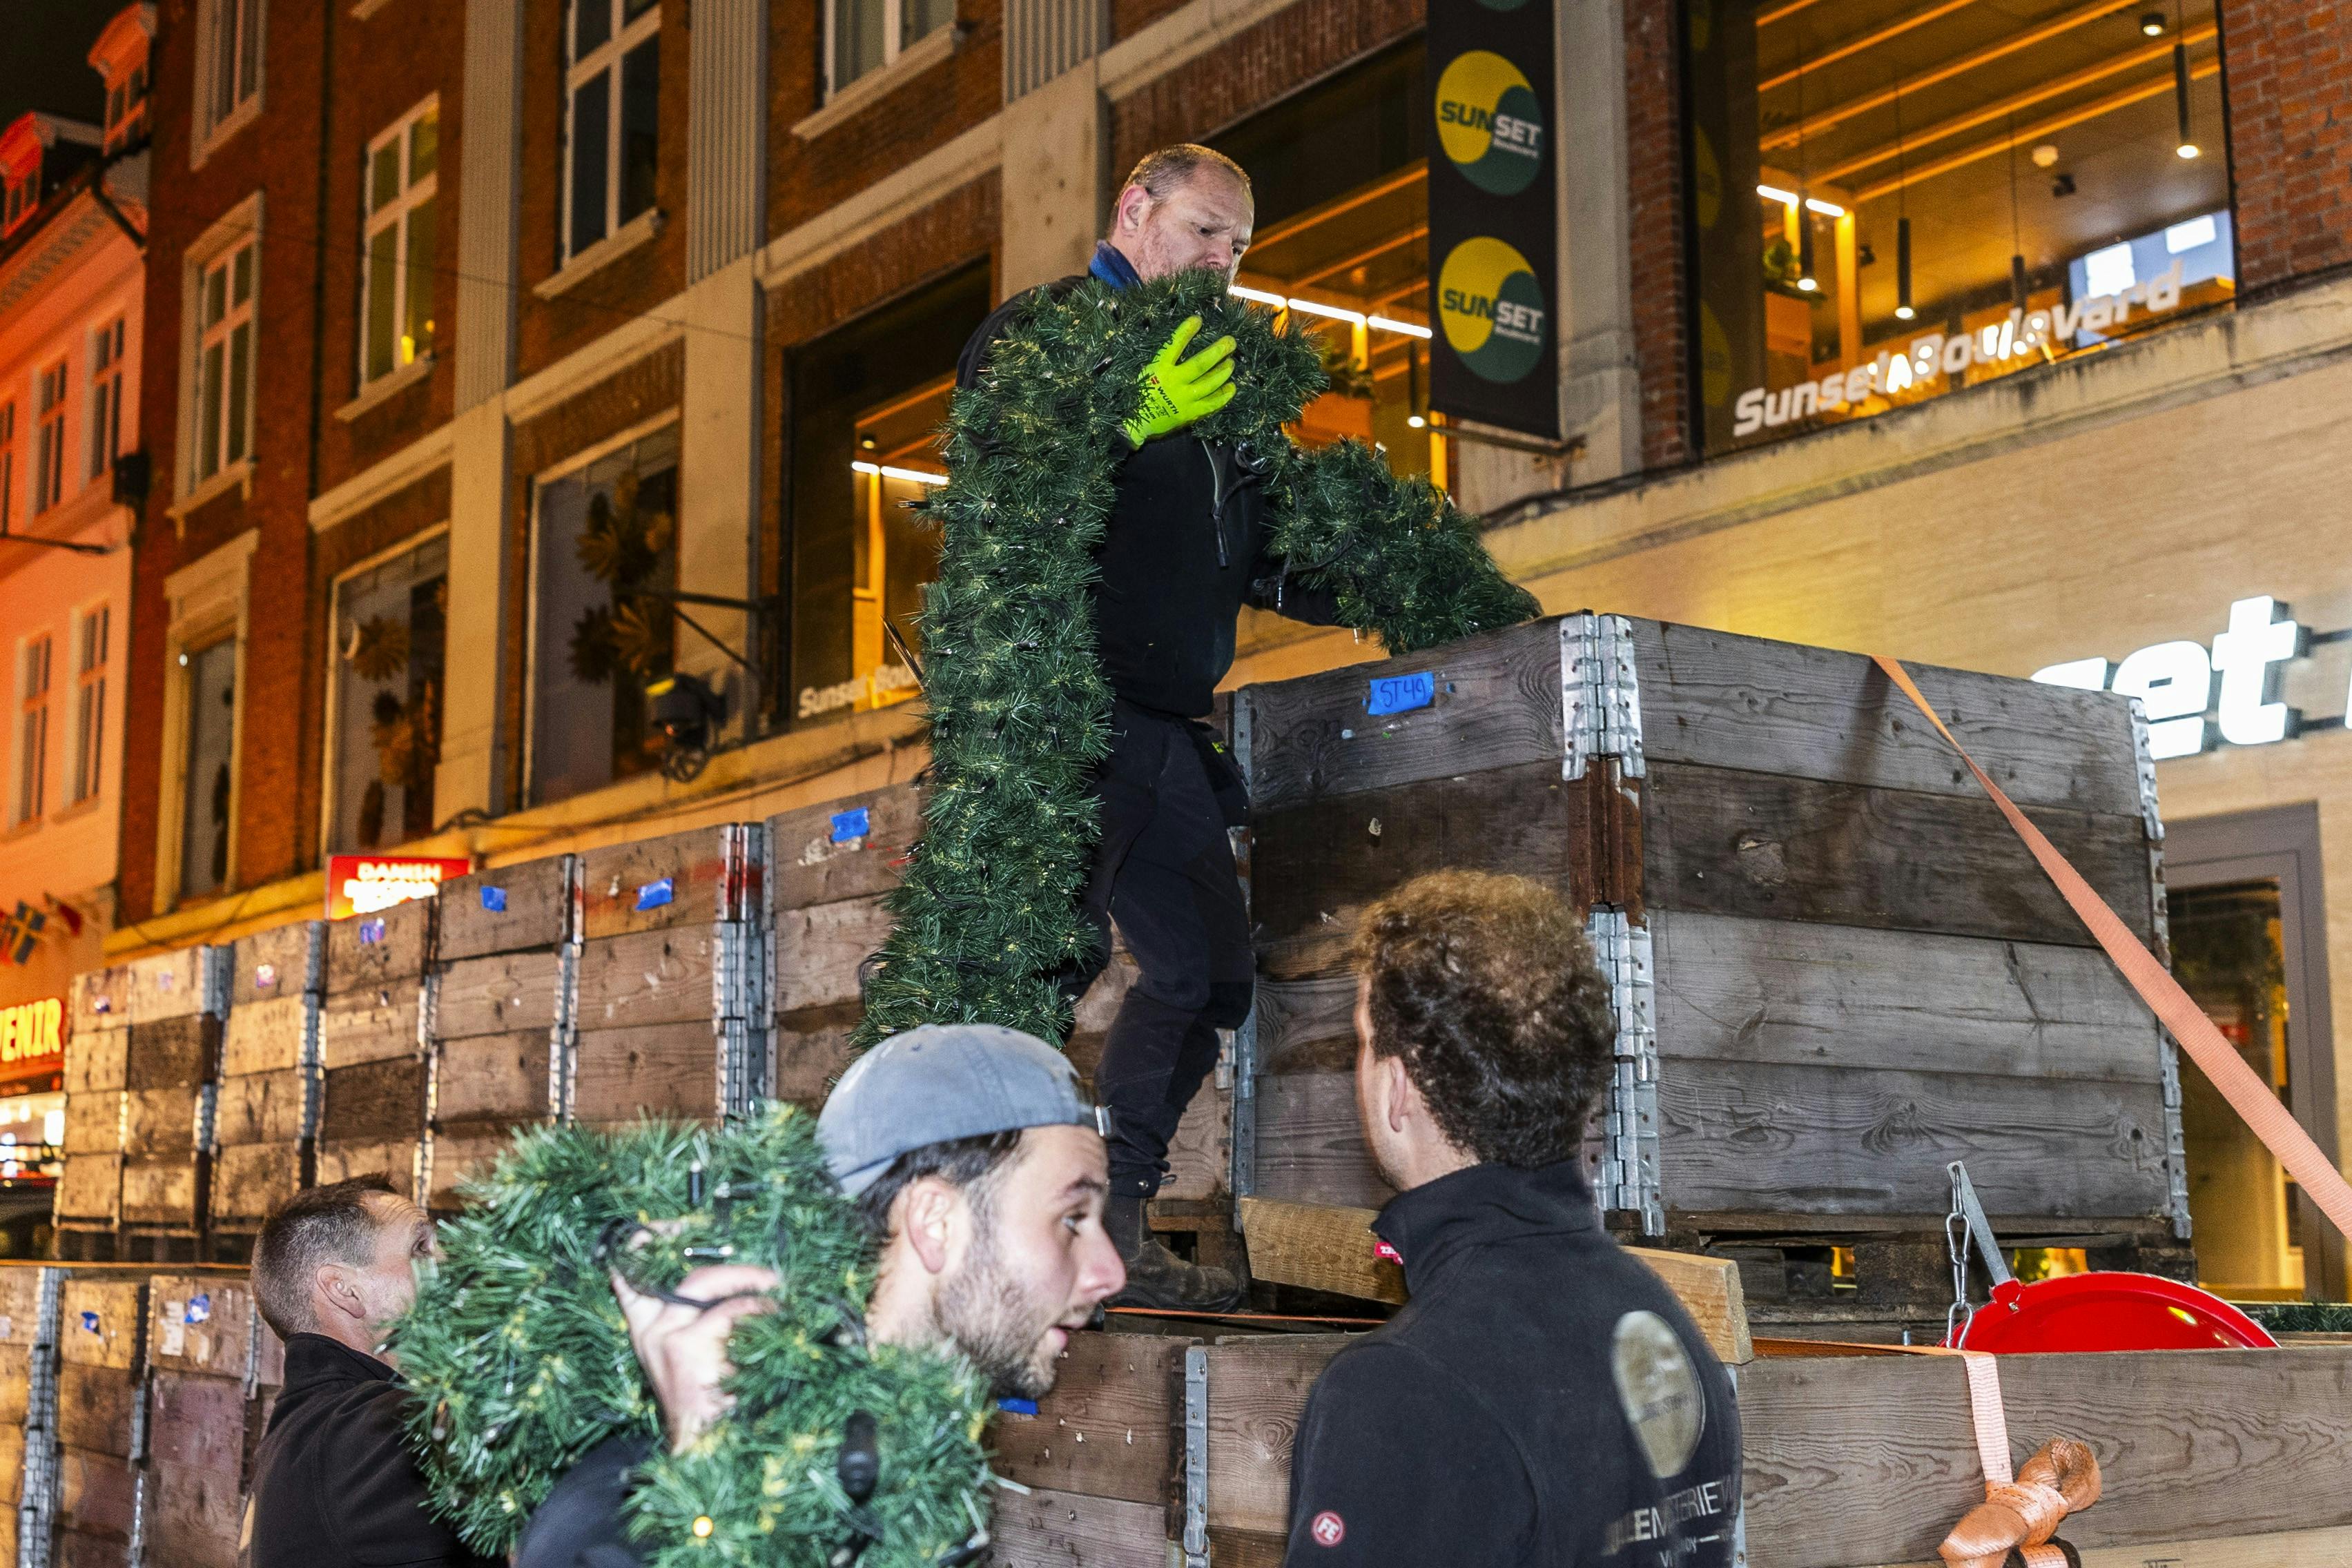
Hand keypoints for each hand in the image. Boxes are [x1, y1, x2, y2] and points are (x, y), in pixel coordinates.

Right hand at [611, 1262, 778, 1452]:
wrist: (704, 1449)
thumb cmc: (709, 1402)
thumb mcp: (698, 1357)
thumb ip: (702, 1320)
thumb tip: (740, 1285)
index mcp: (647, 1328)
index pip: (629, 1274)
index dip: (644, 1243)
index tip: (662, 1224)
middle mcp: (649, 1328)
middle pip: (688, 1273)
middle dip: (732, 1266)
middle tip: (769, 1274)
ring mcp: (663, 1335)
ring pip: (707, 1283)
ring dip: (750, 1280)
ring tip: (777, 1289)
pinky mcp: (682, 1346)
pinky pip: (728, 1309)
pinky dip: (758, 1307)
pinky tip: (775, 1313)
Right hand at [1123, 315, 1237, 446]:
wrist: (1136, 422)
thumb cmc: (1141, 393)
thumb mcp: (1148, 371)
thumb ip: (1165, 361)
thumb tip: (1183, 344)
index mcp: (1159, 369)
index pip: (1174, 345)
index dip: (1186, 331)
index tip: (1198, 320)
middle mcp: (1173, 382)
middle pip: (1200, 364)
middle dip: (1218, 351)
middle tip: (1231, 342)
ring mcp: (1183, 399)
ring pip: (1210, 383)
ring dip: (1223, 371)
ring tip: (1231, 363)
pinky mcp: (1190, 413)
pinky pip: (1211, 404)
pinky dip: (1224, 395)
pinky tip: (1232, 387)